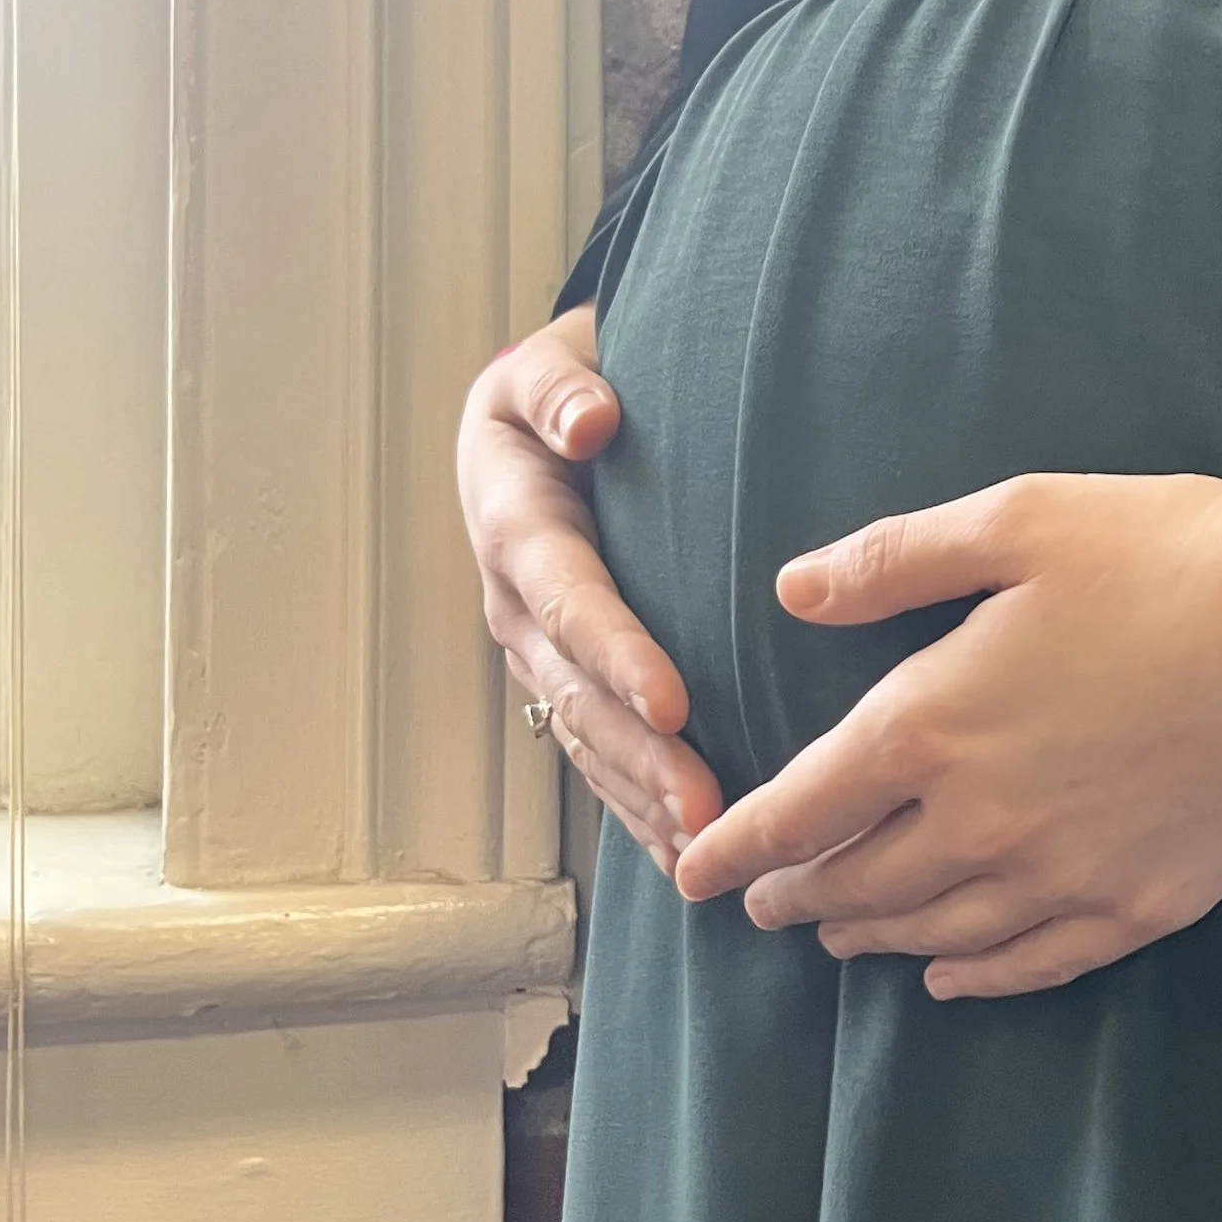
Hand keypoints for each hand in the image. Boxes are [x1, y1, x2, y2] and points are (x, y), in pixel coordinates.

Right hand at [457, 304, 722, 872]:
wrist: (532, 421)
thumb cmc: (556, 391)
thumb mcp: (542, 368)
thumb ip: (557, 389)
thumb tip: (591, 419)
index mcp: (514, 528)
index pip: (570, 599)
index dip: (617, 654)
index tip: (673, 702)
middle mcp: (516, 606)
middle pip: (579, 695)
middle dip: (640, 758)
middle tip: (706, 811)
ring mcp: (535, 654)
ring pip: (585, 739)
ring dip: (641, 799)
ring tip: (705, 850)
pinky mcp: (561, 681)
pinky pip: (594, 754)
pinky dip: (634, 806)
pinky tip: (683, 853)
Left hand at [671, 469, 1221, 997]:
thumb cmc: (1176, 551)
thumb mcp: (1019, 521)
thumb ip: (893, 560)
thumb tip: (793, 588)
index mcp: (931, 721)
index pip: (799, 809)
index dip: (735, 845)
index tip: (691, 870)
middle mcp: (981, 819)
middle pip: (856, 884)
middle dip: (794, 897)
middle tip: (761, 904)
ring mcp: (1065, 873)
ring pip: (935, 932)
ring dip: (870, 938)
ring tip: (837, 936)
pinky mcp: (1144, 903)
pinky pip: (1033, 963)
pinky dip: (975, 976)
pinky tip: (950, 977)